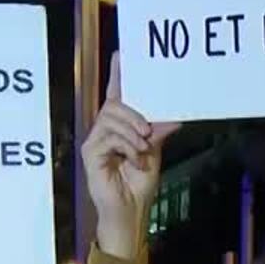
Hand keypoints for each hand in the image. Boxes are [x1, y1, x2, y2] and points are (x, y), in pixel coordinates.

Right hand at [82, 54, 178, 260]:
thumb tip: (175, 117)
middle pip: (114, 104)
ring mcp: (95, 141)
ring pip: (110, 118)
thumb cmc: (139, 183)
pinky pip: (107, 137)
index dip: (118, 75)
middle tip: (149, 131)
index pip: (117, 95)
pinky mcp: (89, 152)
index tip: (121, 54)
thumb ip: (159, 133)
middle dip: (134, 113)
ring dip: (132, 132)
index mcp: (120, 127)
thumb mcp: (154, 153)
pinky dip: (126, 146)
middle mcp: (104, 130)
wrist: (131, 210)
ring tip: (144, 147)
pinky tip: (133, 159)